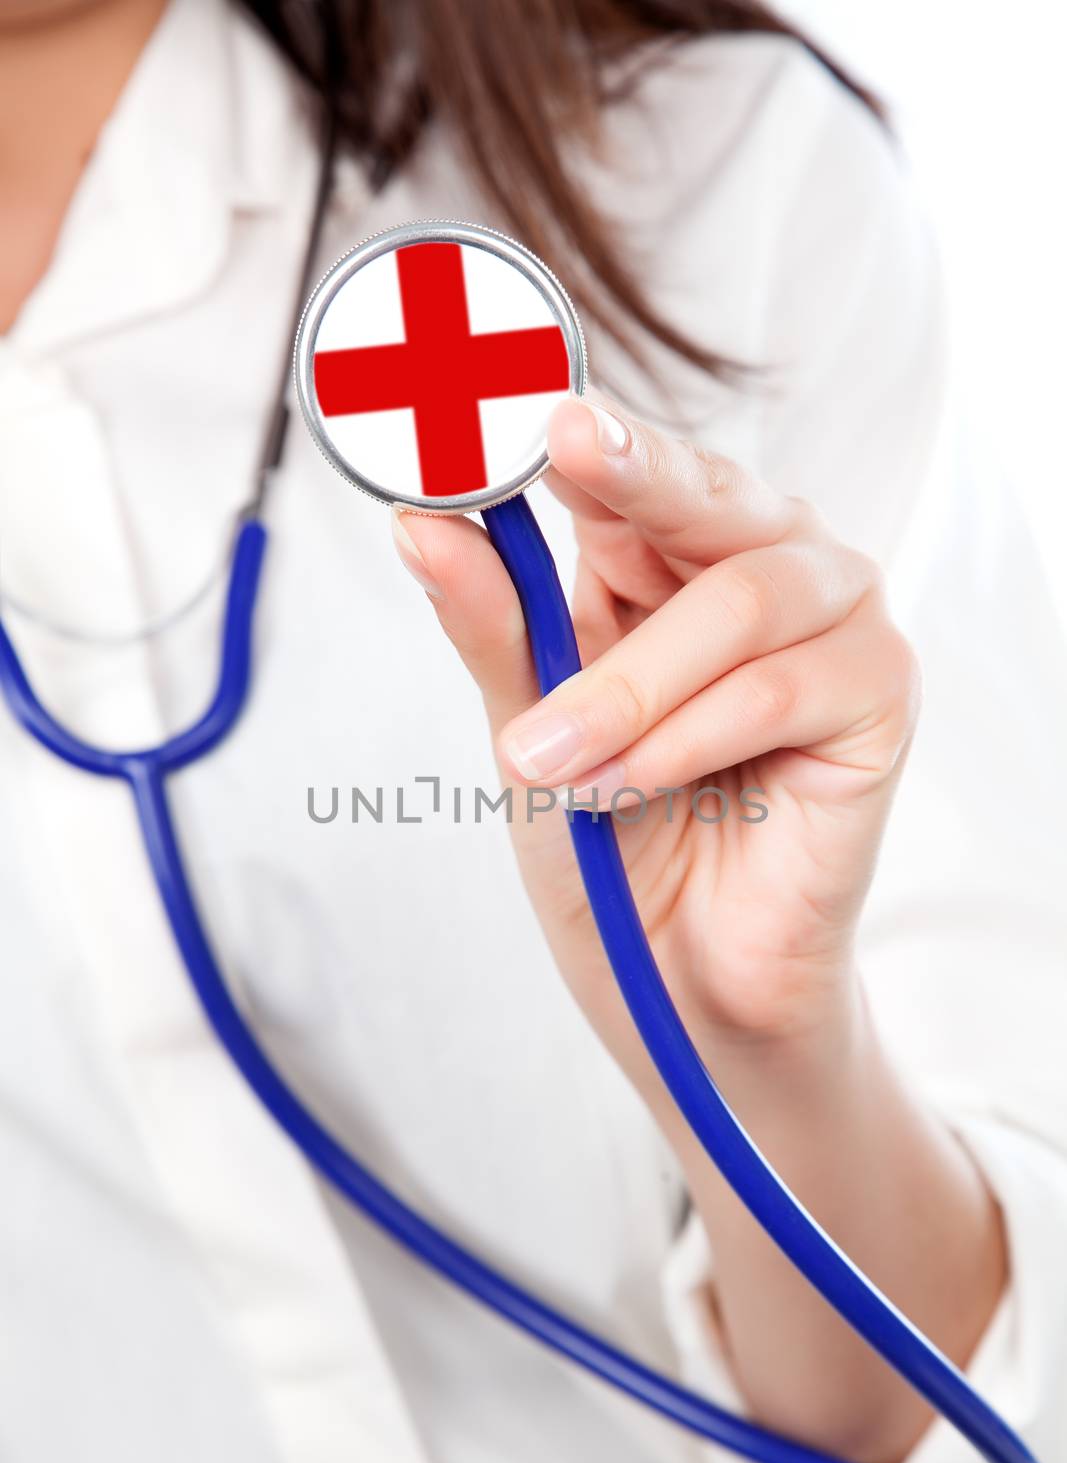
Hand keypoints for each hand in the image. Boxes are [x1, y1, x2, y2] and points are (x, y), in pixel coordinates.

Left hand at [391, 393, 919, 1096]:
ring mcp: (831, 621)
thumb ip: (495, 627)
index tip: (509, 394)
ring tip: (556, 765)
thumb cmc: (609, 840)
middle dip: (627, 470)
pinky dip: (690, 736)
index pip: (617, 467)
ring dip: (630, 687)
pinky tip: (634, 784)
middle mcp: (759, 564)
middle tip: (558, 441)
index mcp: (666, 558)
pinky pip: (781, 686)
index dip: (569, 430)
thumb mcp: (525, 729)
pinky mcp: (880, 693)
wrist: (680, 978)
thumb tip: (420, 522)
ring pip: (738, 597)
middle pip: (698, 490)